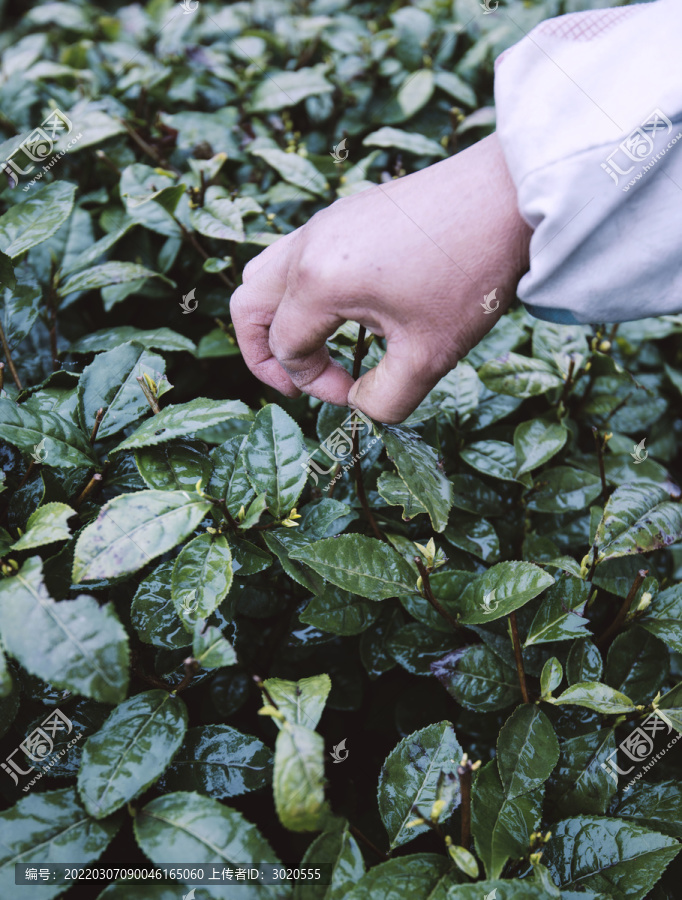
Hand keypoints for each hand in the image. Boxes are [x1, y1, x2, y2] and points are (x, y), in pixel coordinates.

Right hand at [230, 133, 531, 422]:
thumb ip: (385, 398)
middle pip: (249, 305)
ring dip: (276, 317)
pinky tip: (343, 309)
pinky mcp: (348, 212)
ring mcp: (326, 222)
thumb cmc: (471, 273)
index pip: (288, 347)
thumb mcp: (429, 355)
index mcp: (319, 280)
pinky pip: (297, 253)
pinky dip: (300, 290)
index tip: (356, 395)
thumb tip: (361, 404)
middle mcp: (309, 245)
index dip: (314, 384)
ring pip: (265, 273)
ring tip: (308, 346)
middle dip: (262, 354)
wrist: (511, 196)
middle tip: (294, 383)